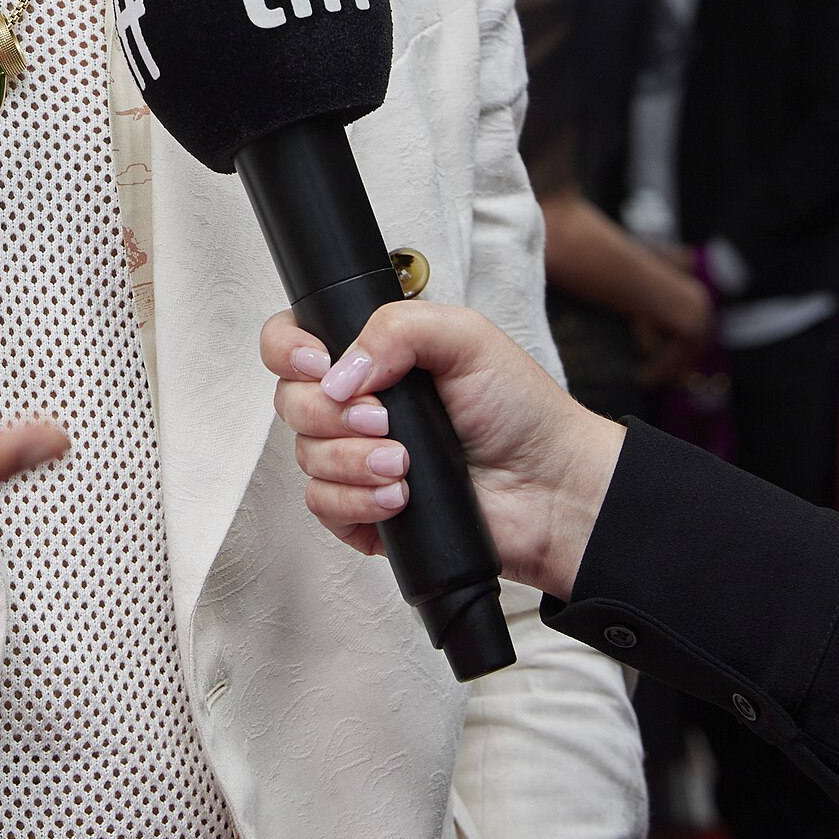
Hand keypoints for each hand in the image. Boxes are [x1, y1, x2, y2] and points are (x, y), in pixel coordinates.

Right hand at [263, 300, 624, 596]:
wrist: (551, 487)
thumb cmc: (519, 409)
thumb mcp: (466, 336)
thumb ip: (396, 327)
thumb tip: (339, 371)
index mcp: (371, 357)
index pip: (291, 342)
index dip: (288, 350)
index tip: (319, 364)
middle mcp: (357, 406)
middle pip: (291, 402)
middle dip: (330, 414)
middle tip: (383, 420)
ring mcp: (357, 460)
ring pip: (306, 458)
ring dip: (352, 461)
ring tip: (405, 464)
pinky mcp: (364, 511)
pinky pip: (323, 507)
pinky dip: (357, 501)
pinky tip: (399, 499)